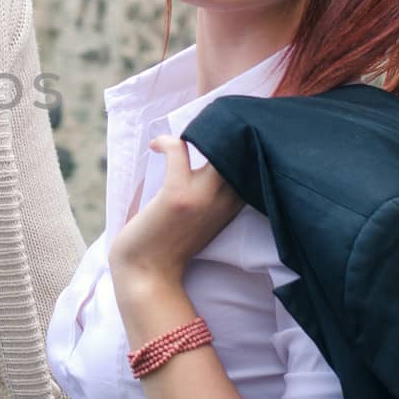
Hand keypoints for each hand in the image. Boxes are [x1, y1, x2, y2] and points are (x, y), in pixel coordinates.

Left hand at [108, 135, 243, 306]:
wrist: (147, 277)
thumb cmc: (164, 246)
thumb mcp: (194, 218)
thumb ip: (199, 191)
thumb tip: (179, 151)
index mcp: (231, 207)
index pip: (251, 168)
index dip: (243, 146)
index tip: (228, 131)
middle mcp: (224, 202)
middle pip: (244, 155)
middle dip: (232, 132)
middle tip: (208, 121)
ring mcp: (202, 198)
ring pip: (218, 150)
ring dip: (202, 133)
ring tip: (186, 132)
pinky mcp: (178, 196)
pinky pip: (179, 151)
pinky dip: (168, 142)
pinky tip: (156, 145)